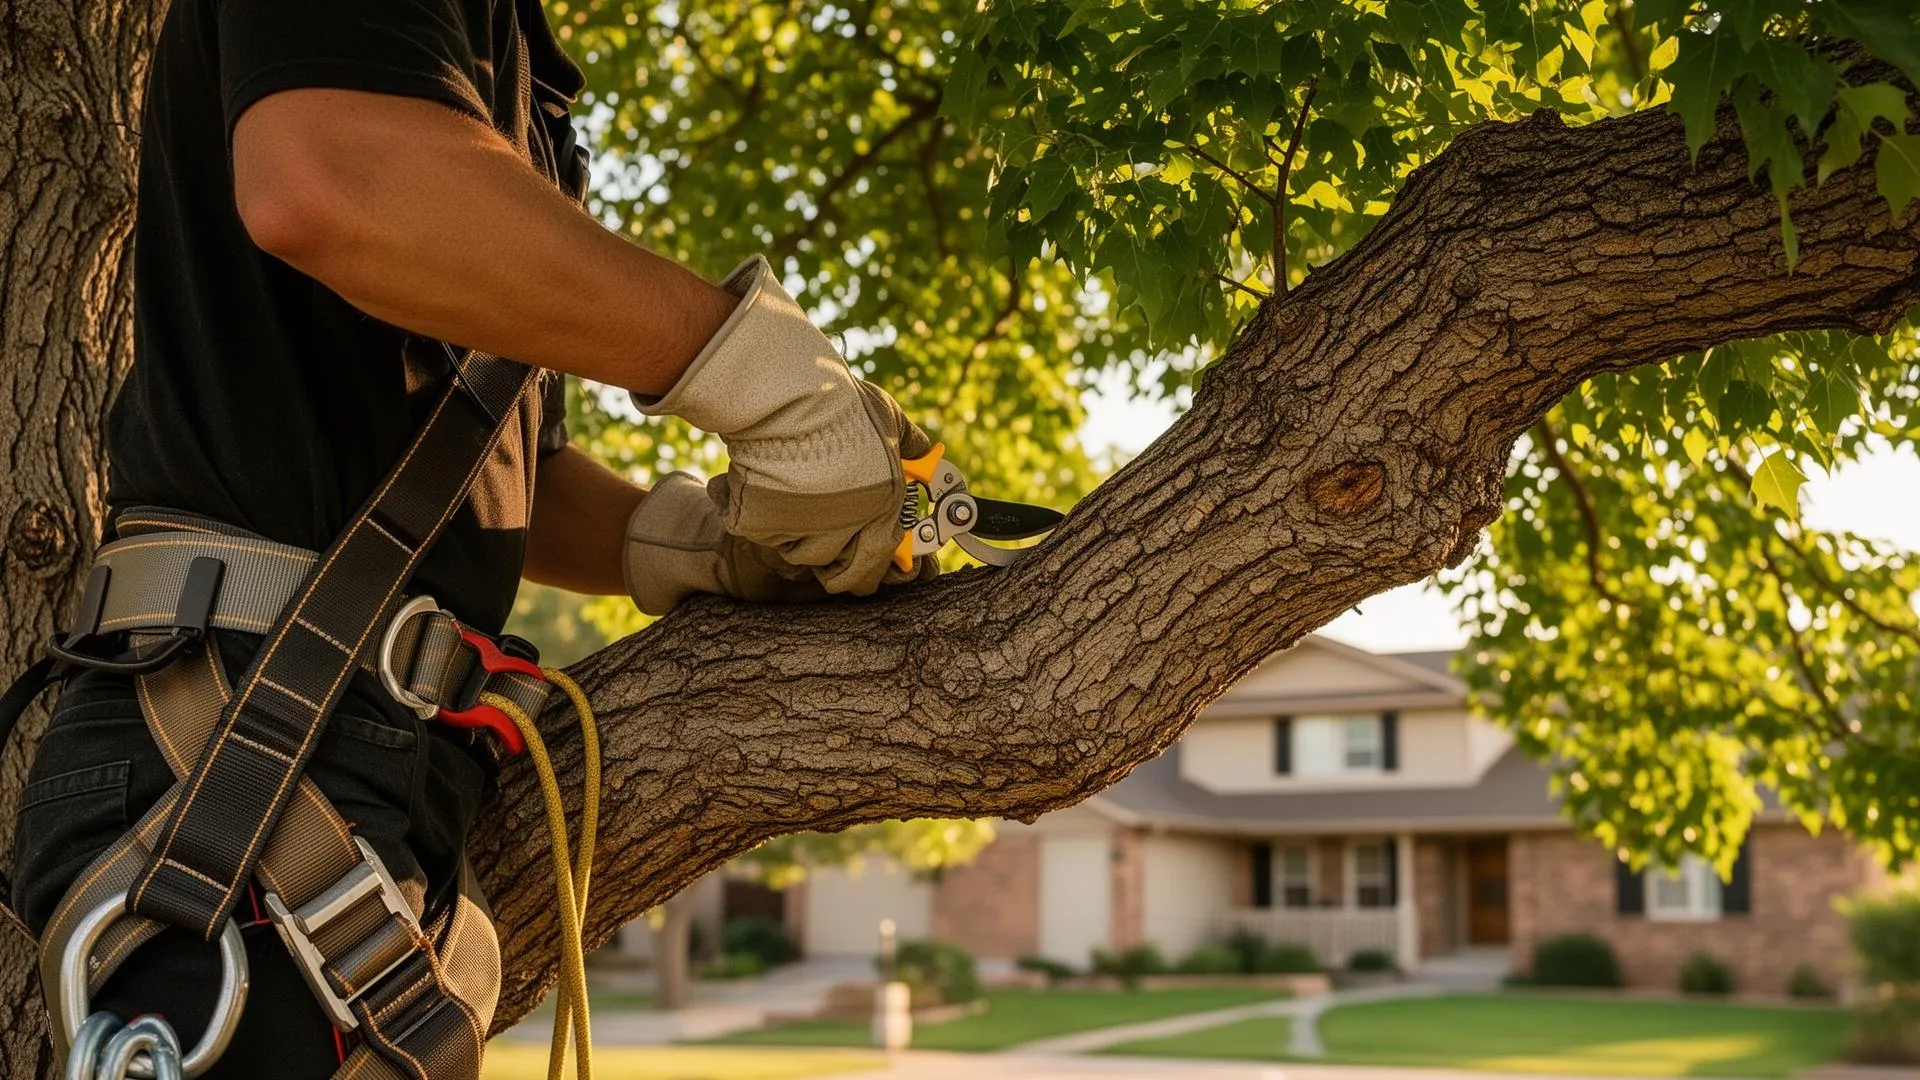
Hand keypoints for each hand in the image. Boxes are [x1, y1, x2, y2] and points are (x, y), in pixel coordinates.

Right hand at [631, 255, 939, 594]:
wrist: (790, 394)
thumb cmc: (844, 406)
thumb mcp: (893, 422)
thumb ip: (912, 448)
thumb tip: (928, 458)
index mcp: (885, 511)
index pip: (895, 569)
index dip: (895, 569)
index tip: (894, 563)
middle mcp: (849, 532)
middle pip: (853, 581)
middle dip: (853, 569)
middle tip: (845, 542)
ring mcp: (805, 535)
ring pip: (809, 560)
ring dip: (811, 541)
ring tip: (808, 503)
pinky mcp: (766, 529)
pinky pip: (772, 540)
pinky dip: (774, 524)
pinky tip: (777, 493)